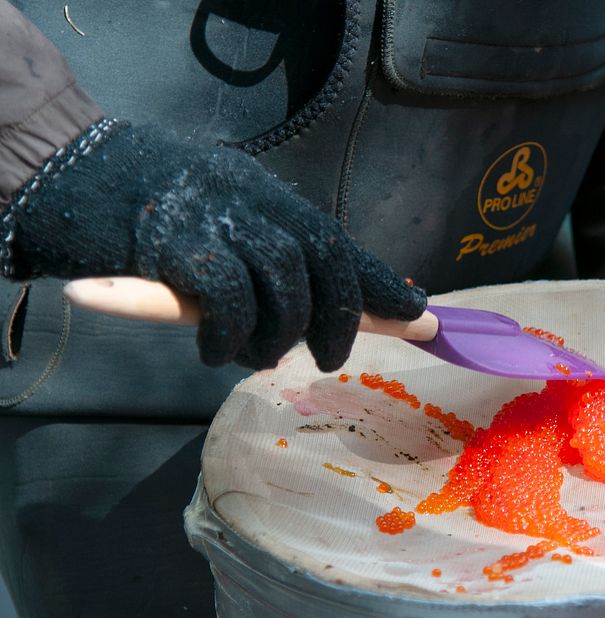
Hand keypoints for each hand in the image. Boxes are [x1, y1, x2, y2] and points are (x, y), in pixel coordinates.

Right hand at [0, 119, 425, 371]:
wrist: (90, 177)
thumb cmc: (172, 217)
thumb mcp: (237, 228)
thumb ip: (283, 260)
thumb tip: (345, 302)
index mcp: (275, 201)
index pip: (339, 243)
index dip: (380, 283)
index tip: (420, 315)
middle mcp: (257, 203)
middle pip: (323, 259)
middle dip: (338, 318)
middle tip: (330, 359)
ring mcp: (219, 219)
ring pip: (282, 282)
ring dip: (279, 334)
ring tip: (260, 356)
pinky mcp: (180, 244)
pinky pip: (229, 298)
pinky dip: (229, 334)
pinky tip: (214, 351)